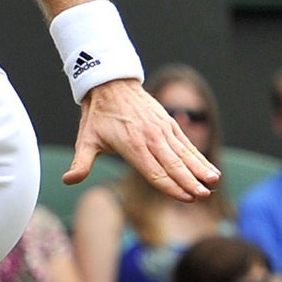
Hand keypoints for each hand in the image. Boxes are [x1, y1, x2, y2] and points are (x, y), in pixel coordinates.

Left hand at [65, 79, 218, 199]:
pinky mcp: (168, 123)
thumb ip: (81, 163)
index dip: (170, 187)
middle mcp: (150, 138)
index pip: (154, 172)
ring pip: (183, 153)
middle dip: (190, 181)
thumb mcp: (86, 139)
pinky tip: (208, 168)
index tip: (185, 198)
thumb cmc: (98, 116)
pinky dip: (197, 156)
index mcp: (132, 146)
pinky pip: (185, 143)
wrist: (111, 84)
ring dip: (199, 168)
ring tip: (214, 181)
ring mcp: (161, 130)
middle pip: (173, 164)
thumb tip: (68, 180)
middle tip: (204, 195)